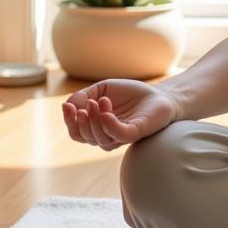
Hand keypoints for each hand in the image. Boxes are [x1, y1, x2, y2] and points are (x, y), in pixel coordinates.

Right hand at [61, 79, 179, 150]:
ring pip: (99, 138)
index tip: (68, 105)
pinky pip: (119, 135)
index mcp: (96, 128)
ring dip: (95, 119)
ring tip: (102, 100)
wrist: (160, 95)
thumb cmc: (131, 94)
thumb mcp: (103, 89)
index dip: (69, 121)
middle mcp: (107, 136)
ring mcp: (121, 136)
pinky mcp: (136, 133)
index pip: (76, 132)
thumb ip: (83, 96)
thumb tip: (67, 105)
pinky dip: (109, 125)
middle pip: (84, 137)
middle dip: (82, 120)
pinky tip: (105, 113)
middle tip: (89, 102)